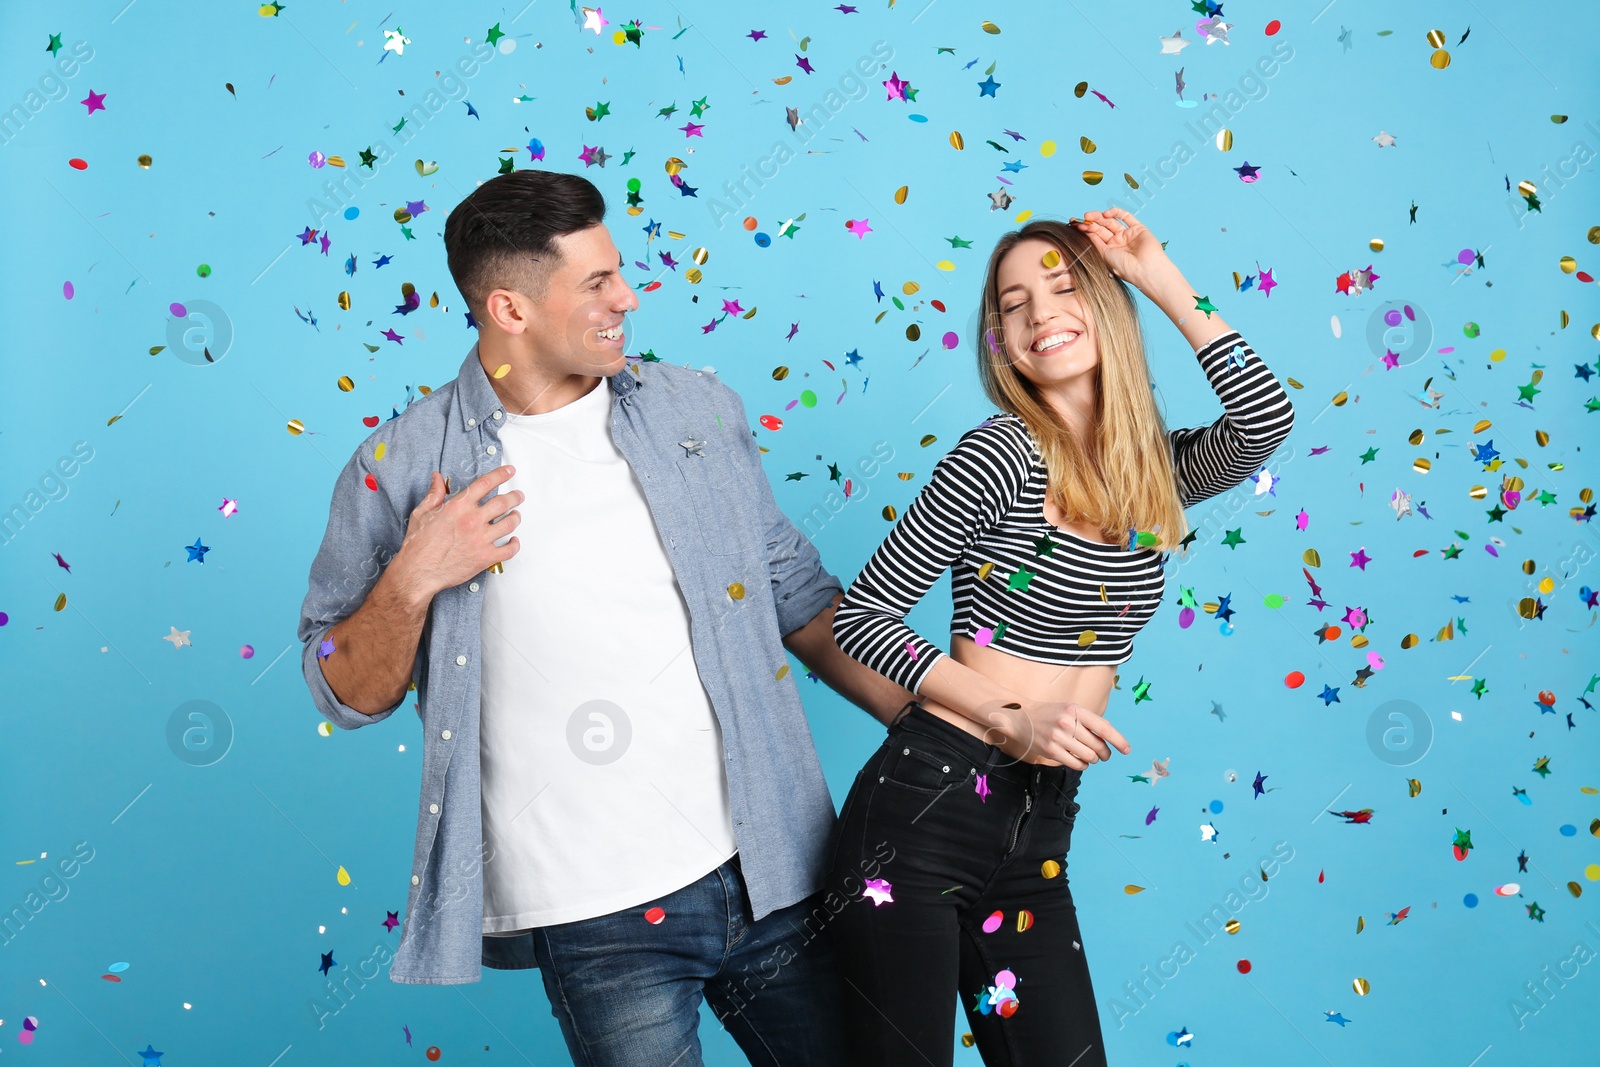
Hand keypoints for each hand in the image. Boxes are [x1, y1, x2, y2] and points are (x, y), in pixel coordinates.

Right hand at [392, 464, 522, 602]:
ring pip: (509, 524)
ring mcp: (481, 539)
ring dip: (516, 517)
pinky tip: (513, 541)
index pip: (486, 484)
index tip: (509, 471)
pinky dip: (515, 544)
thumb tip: (437, 477)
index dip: (501, 475)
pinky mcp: (485, 557)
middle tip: (518, 495)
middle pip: (503, 503)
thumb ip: (434, 494)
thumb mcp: (422, 513)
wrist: (418, 571)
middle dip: (514, 497)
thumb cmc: (418, 544)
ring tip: (516, 515)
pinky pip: (509, 550)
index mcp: (459, 506)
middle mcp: (473, 520)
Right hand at [975, 697, 1131, 770]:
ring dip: (1094, 759)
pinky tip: (1080, 760)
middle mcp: (1067, 722)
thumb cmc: (1051, 713)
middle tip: (1104, 755)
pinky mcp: (1050, 750)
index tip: (1127, 750)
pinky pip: (1076, 764)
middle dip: (1105, 753)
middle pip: (1098, 745)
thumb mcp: (1071, 709)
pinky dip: (1082, 765)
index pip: (1104, 728)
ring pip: (1089, 757)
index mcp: (1075, 710)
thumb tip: (1111, 740)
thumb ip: (1089, 722)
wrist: (1021, 716)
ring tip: (1090, 756)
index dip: (1118, 740)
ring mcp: (1058, 737)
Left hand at [1071, 208, 1168, 289]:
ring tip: (1088, 216)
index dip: (1084, 229)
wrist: (1144, 269)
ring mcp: (1127, 235)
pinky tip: (1106, 214)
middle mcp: (1117, 242)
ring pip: (1111, 221)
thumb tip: (1084, 231)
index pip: (1094, 236)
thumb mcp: (1104, 255)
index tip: (1073, 224)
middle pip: (1101, 228)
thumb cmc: (1124, 267)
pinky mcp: (1138, 228)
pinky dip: (1116, 212)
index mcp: (1108, 251)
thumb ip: (1095, 242)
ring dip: (1099, 217)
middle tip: (1081, 218)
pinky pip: (1126, 216)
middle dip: (1090, 222)